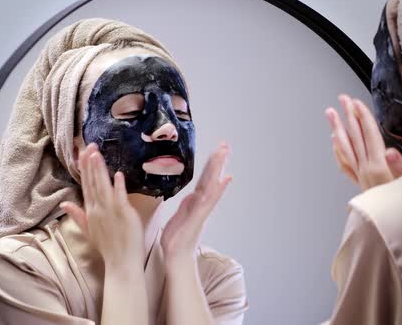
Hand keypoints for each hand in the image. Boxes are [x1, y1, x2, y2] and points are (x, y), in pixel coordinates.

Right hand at [60, 143, 144, 267]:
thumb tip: (65, 203)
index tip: (83, 154)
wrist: (120, 262)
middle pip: (93, 182)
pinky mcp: (123, 213)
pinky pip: (120, 196)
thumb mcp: (88, 231)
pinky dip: (118, 185)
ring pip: (103, 186)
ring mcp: (110, 210)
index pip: (86, 186)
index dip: (84, 169)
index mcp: (90, 212)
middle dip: (90, 163)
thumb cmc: (108, 247)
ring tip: (96, 153)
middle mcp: (98, 209)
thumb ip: (77, 216)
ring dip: (100, 169)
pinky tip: (117, 173)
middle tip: (89, 145)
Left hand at [161, 143, 231, 264]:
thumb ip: (186, 205)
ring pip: (212, 184)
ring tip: (225, 153)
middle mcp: (201, 204)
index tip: (218, 150)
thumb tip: (191, 195)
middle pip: (211, 178)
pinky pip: (210, 199)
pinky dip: (218, 189)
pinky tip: (225, 178)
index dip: (211, 165)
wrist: (176, 257)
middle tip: (226, 144)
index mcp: (195, 202)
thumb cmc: (176, 240)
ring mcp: (202, 209)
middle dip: (218, 161)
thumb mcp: (179, 217)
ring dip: (219, 168)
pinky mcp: (200, 216)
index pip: (204, 179)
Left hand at [324, 94, 401, 190]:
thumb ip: (401, 166)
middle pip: (354, 137)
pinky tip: (334, 142)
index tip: (355, 101)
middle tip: (341, 99)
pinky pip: (344, 164)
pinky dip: (338, 150)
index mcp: (379, 166)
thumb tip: (389, 150)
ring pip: (345, 148)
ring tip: (330, 114)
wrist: (396, 229)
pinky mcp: (361, 184)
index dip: (362, 116)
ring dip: (338, 129)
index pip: (369, 134)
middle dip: (348, 116)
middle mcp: (366, 170)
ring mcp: (361, 177)